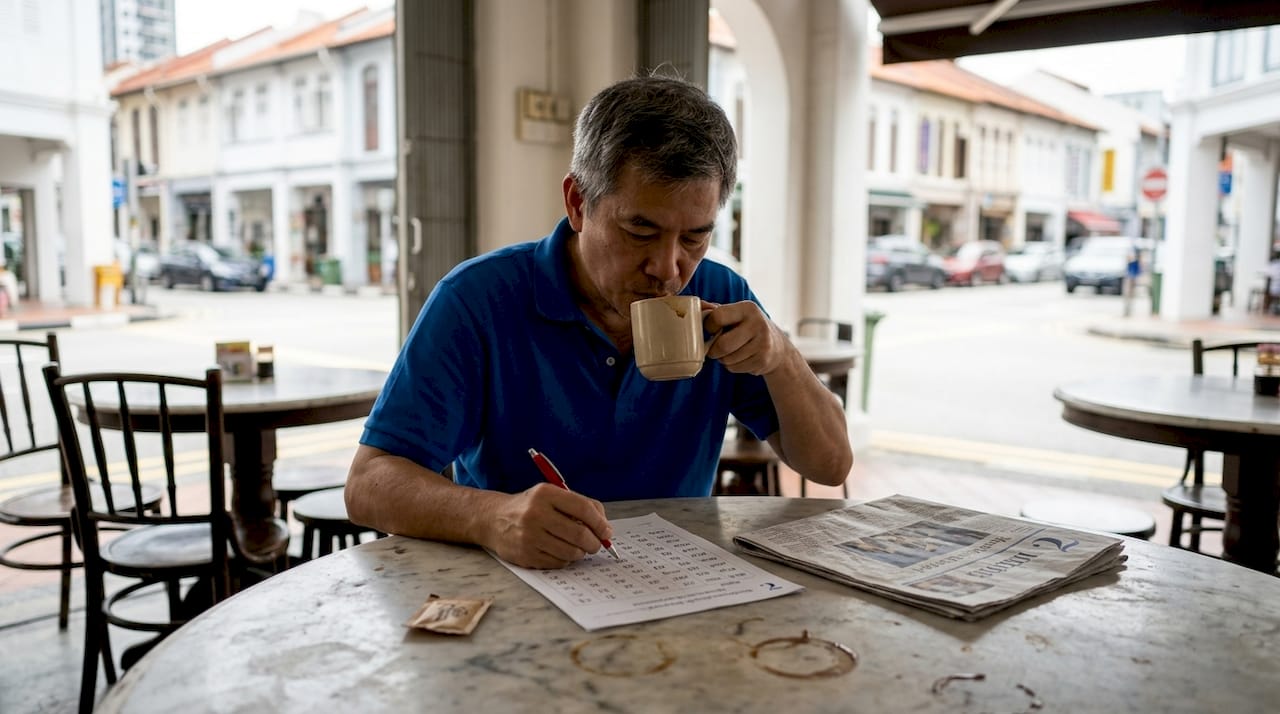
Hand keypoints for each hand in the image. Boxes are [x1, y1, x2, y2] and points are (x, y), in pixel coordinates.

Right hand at [483, 483, 613, 568]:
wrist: (493, 519)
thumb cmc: (531, 507)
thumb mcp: (552, 496)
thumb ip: (580, 506)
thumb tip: (605, 529)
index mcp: (546, 494)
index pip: (584, 508)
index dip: (600, 523)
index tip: (607, 532)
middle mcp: (536, 513)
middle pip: (579, 534)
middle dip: (594, 543)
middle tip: (596, 544)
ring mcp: (529, 536)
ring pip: (570, 552)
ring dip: (580, 553)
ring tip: (577, 548)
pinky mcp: (525, 554)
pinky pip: (558, 563)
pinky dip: (565, 560)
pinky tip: (559, 551)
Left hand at [701, 300, 789, 375]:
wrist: (777, 346)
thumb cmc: (747, 327)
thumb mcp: (735, 313)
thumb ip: (714, 310)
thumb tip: (696, 306)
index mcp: (748, 308)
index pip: (718, 317)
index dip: (709, 326)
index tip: (710, 329)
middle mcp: (758, 324)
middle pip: (723, 345)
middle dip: (713, 350)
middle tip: (714, 348)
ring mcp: (763, 343)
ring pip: (727, 359)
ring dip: (723, 359)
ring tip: (730, 352)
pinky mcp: (763, 360)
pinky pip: (735, 368)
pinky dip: (732, 366)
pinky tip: (740, 358)